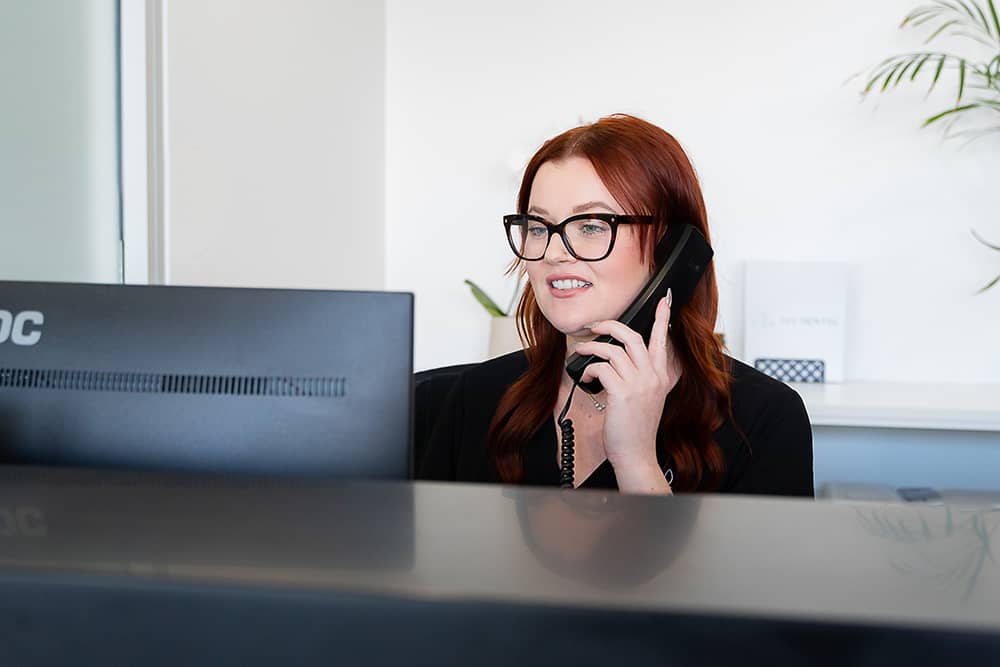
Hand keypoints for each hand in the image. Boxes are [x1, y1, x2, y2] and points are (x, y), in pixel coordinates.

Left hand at [574, 293, 677, 493]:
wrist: (636, 453)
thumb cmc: (637, 428)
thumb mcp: (648, 398)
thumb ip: (642, 378)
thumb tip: (618, 359)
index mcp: (661, 376)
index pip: (662, 340)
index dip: (662, 318)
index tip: (664, 300)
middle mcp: (653, 376)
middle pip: (632, 336)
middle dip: (611, 325)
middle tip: (596, 325)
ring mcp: (639, 384)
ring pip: (613, 350)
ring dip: (592, 348)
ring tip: (583, 351)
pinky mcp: (622, 393)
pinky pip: (601, 368)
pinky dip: (589, 369)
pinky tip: (586, 377)